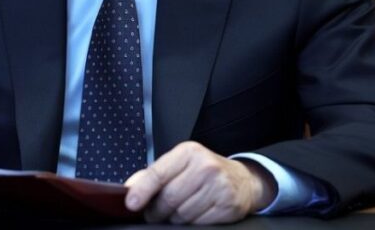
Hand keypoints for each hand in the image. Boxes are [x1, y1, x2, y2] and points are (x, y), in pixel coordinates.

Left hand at [124, 141, 276, 224]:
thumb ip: (155, 174)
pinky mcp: (228, 206)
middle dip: (156, 211)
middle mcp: (205, 167)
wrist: (243, 180)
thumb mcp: (180, 164)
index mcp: (189, 152)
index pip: (159, 173)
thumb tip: (131, 187)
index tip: (131, 203)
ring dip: (173, 219)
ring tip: (176, 212)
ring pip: (182, 214)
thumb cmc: (205, 170)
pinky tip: (193, 215)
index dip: (142, 190)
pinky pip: (198, 224)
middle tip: (153, 213)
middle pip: (169, 198)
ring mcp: (219, 187)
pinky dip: (191, 223)